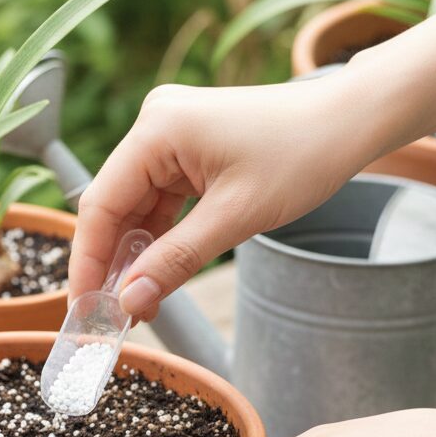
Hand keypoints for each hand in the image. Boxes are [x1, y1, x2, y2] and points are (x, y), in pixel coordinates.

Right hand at [69, 71, 381, 320]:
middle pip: (112, 205)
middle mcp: (154, 124)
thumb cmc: (302, 156)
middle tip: (108, 316)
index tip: (85, 308)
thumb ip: (175, 261)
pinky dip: (157, 237)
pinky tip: (153, 272)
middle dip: (111, 262)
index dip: (89, 261)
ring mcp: (169, 135)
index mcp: (157, 129)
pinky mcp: (186, 149)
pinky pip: (158, 200)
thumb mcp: (235, 218)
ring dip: (134, 253)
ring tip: (132, 302)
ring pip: (134, 206)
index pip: (100, 203)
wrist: (350, 120)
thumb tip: (129, 304)